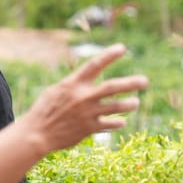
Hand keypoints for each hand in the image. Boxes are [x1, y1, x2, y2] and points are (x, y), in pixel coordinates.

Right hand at [22, 44, 147, 154]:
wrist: (37, 134)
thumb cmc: (44, 110)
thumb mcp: (56, 91)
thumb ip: (74, 85)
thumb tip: (88, 79)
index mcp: (73, 84)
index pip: (94, 65)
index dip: (109, 55)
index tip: (123, 48)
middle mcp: (83, 97)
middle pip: (112, 87)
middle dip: (131, 83)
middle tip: (145, 81)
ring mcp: (87, 113)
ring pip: (116, 107)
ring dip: (129, 104)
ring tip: (136, 102)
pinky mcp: (89, 129)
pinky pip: (109, 124)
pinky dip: (118, 123)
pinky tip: (122, 121)